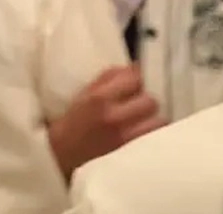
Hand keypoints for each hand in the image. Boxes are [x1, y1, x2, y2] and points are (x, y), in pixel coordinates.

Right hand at [47, 66, 166, 178]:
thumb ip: (109, 78)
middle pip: (150, 100)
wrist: (63, 155)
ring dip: (153, 118)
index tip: (133, 82)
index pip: (134, 78)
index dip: (136, 78)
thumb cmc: (74, 122)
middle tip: (138, 103)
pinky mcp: (132, 154)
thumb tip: (134, 67)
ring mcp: (126, 138)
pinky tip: (144, 132)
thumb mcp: (85, 93)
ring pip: (159, 121)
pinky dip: (153, 133)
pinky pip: (156, 139)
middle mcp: (115, 117)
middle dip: (145, 99)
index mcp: (99, 98)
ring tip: (144, 119)